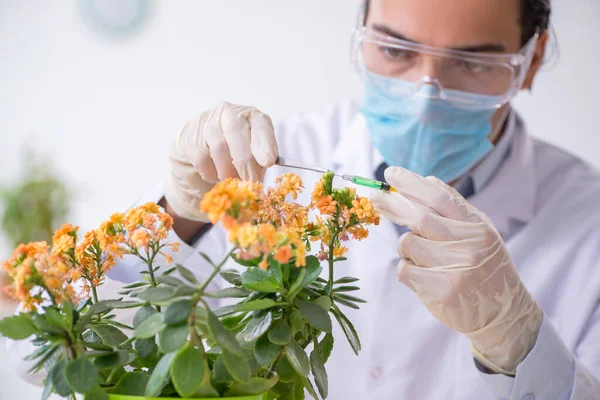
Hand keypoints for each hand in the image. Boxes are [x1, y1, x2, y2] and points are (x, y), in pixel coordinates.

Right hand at [165, 102, 277, 221]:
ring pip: (219, 147)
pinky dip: (211, 173)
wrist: (204, 150)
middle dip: (245, 161)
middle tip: (250, 181)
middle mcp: (230, 113)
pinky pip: (202, 158)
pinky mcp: (191, 138)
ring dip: (227, 170)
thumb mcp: (255, 155)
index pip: (260, 124)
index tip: (269, 162)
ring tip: (232, 179)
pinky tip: (215, 174)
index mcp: (252, 116)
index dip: (265, 143)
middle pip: (236, 132)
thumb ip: (259, 163)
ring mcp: (207, 123)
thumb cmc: (237, 153)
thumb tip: (257, 181)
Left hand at [371, 166, 542, 374]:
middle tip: (375, 196)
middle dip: (393, 204)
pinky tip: (425, 277)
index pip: (440, 198)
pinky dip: (407, 269)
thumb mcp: (480, 232)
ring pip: (407, 244)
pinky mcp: (439, 291)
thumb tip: (427, 180)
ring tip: (424, 257)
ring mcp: (453, 270)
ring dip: (407, 246)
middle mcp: (468, 246)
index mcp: (477, 227)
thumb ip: (454, 207)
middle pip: (419, 217)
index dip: (412, 183)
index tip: (390, 173)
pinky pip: (404, 269)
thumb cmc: (485, 267)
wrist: (502, 313)